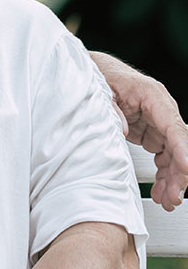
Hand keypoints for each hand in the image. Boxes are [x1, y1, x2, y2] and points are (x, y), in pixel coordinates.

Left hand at [96, 54, 187, 210]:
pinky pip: (163, 154)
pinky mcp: (149, 129)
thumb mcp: (99, 89)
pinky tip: (161, 190)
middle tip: (172, 197)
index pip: (173, 126)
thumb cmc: (97, 75)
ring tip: (166, 200)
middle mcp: (160, 108)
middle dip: (179, 173)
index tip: (186, 170)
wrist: (90, 68)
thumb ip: (111, 109)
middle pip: (178, 144)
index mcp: (151, 95)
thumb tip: (123, 130)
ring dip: (173, 178)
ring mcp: (156, 120)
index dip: (183, 150)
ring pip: (173, 153)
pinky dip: (164, 173)